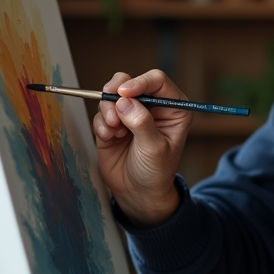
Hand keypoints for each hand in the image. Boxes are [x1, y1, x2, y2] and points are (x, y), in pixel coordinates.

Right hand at [92, 69, 191, 226]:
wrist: (138, 193)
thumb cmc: (156, 172)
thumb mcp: (155, 149)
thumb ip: (142, 124)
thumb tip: (125, 102)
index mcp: (173, 107)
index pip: (157, 81)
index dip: (140, 82)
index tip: (125, 93)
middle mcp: (151, 106)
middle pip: (130, 81)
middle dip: (117, 91)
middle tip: (112, 104)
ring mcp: (130, 113)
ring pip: (112, 95)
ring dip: (109, 110)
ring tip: (115, 130)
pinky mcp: (112, 122)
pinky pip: (100, 112)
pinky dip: (102, 123)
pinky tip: (110, 138)